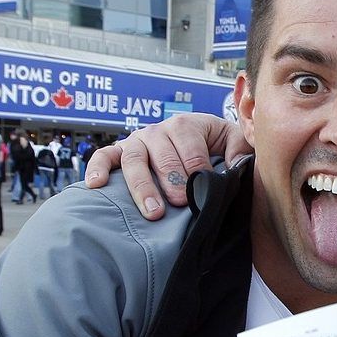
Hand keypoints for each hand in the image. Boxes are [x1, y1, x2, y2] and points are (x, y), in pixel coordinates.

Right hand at [84, 115, 250, 219]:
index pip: (191, 149)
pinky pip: (104, 156)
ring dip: (142, 186)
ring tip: (154, 212)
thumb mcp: (234, 140)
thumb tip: (236, 167)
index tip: (205, 190)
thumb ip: (240, 150)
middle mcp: (158, 130)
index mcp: (187, 125)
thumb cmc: (218, 143)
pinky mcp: (120, 150)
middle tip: (181, 203)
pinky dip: (97, 167)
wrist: (200, 138)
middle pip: (162, 156)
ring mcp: (137, 140)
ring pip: (133, 159)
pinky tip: (95, 185)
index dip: (198, 171)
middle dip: (172, 181)